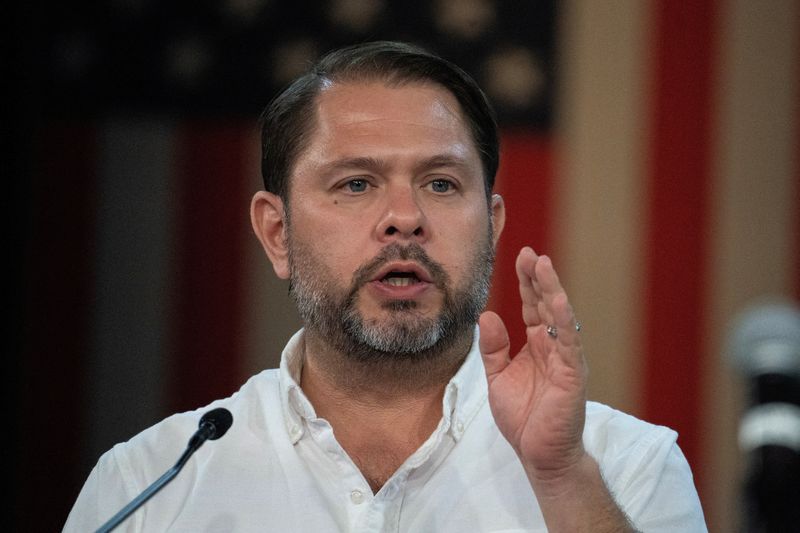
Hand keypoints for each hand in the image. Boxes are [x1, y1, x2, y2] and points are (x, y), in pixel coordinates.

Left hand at [479, 247, 587, 480]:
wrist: (540, 455)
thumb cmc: (523, 419)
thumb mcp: (498, 378)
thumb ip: (493, 348)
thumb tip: (485, 315)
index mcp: (537, 346)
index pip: (531, 306)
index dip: (526, 282)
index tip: (521, 257)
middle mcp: (554, 347)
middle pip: (545, 305)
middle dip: (538, 278)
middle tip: (530, 253)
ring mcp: (566, 359)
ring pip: (559, 318)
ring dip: (552, 290)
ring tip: (543, 265)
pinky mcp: (573, 375)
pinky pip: (569, 343)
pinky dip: (563, 321)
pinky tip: (556, 301)